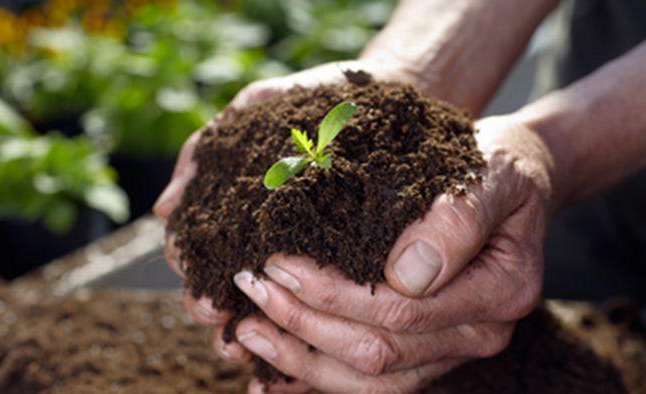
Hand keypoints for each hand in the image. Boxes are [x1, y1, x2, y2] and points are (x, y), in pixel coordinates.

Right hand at [152, 58, 422, 381]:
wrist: (390, 91)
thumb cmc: (318, 95)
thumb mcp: (259, 108)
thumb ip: (206, 150)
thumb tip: (163, 208)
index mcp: (236, 205)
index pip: (198, 248)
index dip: (191, 269)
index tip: (196, 281)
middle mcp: (261, 234)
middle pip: (219, 284)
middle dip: (210, 306)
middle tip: (217, 315)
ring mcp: (298, 251)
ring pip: (258, 304)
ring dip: (244, 330)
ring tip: (244, 347)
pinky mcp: (339, 262)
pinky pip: (312, 305)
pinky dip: (293, 332)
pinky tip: (287, 354)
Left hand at [230, 115, 553, 392]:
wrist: (511, 176)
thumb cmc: (496, 167)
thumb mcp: (491, 173)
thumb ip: (458, 218)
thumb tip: (407, 273)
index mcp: (498, 291)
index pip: (401, 309)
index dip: (332, 293)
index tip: (279, 261)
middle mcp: (478, 333)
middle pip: (377, 350)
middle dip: (304, 323)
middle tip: (251, 287)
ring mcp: (451, 348)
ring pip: (368, 378)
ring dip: (301, 358)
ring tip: (248, 328)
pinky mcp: (427, 351)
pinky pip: (370, 381)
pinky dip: (317, 378)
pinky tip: (270, 375)